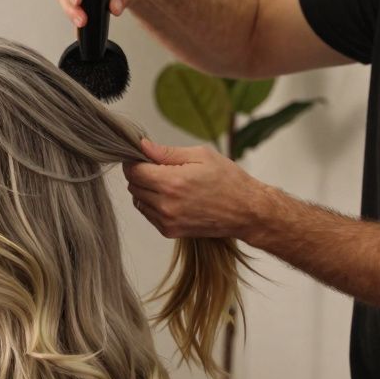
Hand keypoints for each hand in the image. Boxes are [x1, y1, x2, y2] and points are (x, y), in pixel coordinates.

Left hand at [122, 138, 268, 238]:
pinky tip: (172, 197)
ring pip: (138, 201)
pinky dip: (153, 204)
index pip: (133, 171)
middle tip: (159, 168)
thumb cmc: (228, 181)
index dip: (134, 161)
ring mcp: (167, 221)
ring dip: (146, 190)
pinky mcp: (170, 231)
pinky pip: (148, 214)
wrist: (247, 211)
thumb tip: (142, 146)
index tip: (142, 157)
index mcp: (172, 182)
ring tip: (169, 183)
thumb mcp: (201, 156)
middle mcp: (166, 204)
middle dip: (141, 174)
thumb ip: (167, 152)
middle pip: (133, 186)